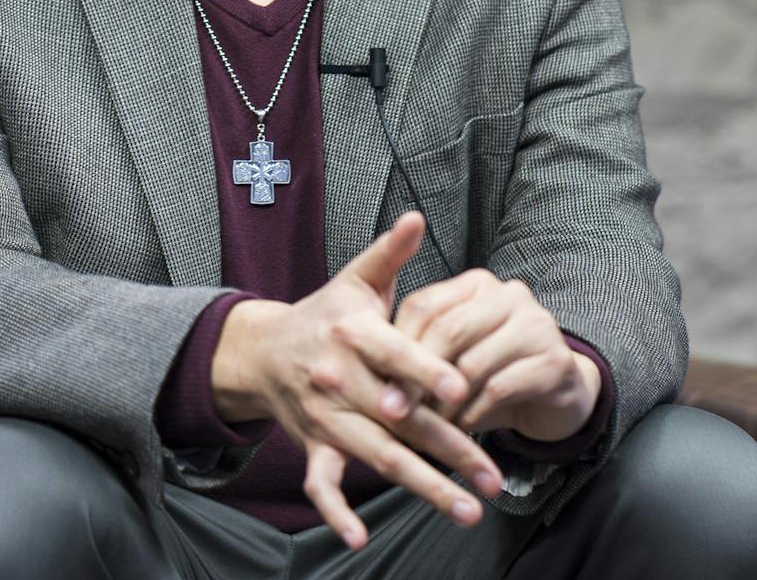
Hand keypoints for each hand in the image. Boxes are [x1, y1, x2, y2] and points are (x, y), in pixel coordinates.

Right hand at [209, 212, 503, 550]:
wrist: (265, 349)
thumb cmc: (328, 311)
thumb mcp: (357, 279)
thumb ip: (391, 252)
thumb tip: (418, 217)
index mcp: (352, 333)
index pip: (396, 354)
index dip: (428, 372)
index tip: (464, 391)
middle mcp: (336, 378)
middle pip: (398, 419)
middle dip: (448, 447)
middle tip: (491, 475)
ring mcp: (324, 417)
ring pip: (378, 457)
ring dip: (423, 487)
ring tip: (468, 509)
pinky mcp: (313, 445)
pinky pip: (321, 483)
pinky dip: (336, 512)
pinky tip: (360, 538)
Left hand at [387, 267, 601, 441]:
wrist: (554, 395)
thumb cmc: (491, 374)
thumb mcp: (454, 357)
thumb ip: (422, 355)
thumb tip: (380, 386)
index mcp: (477, 285)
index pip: (425, 305)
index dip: (398, 347)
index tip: (377, 384)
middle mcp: (509, 295)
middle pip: (448, 330)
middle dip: (416, 377)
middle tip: (393, 413)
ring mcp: (537, 324)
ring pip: (473, 363)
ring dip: (444, 404)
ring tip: (427, 429)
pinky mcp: (555, 360)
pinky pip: (500, 388)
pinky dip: (473, 414)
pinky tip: (462, 430)